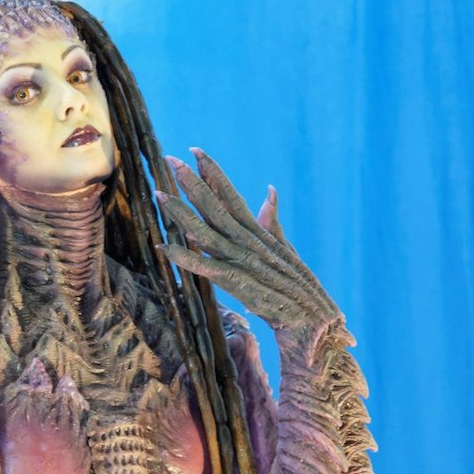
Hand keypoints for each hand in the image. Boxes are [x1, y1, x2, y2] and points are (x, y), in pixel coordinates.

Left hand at [156, 149, 339, 337]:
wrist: (313, 322)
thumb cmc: (298, 290)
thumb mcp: (285, 250)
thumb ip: (272, 221)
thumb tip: (269, 190)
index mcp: (259, 234)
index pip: (233, 197)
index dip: (214, 173)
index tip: (194, 151)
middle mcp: (250, 243)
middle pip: (216, 207)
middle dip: (192, 183)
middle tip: (169, 160)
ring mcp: (245, 262)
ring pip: (206, 232)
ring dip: (181, 213)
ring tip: (160, 194)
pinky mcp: (241, 285)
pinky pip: (208, 268)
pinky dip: (187, 258)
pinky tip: (166, 247)